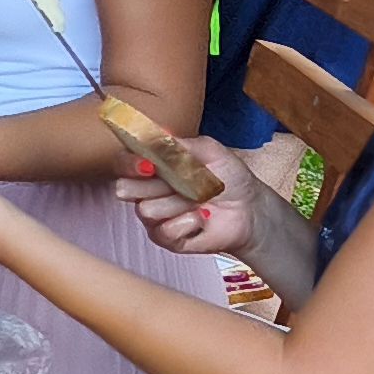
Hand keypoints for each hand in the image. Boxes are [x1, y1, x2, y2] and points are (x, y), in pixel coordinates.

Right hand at [113, 131, 265, 257]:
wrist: (250, 208)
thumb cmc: (229, 178)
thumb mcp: (211, 151)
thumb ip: (182, 144)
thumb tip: (160, 135)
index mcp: (153, 167)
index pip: (123, 163)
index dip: (129, 164)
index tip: (148, 164)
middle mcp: (147, 192)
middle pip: (124, 189)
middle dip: (152, 185)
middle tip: (179, 182)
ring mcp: (155, 217)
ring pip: (147, 210)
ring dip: (178, 203)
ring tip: (200, 200)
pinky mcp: (167, 239)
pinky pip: (164, 231)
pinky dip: (188, 222)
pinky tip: (204, 217)